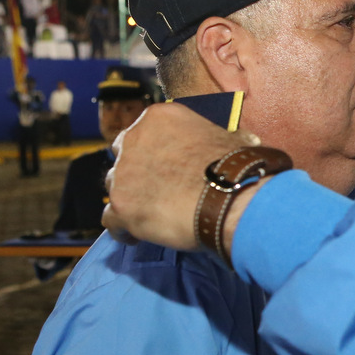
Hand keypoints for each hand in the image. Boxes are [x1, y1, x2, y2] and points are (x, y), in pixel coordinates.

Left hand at [102, 102, 260, 249]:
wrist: (231, 200)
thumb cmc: (236, 168)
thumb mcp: (231, 138)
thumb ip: (218, 138)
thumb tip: (244, 141)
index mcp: (158, 118)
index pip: (143, 132)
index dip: (154, 151)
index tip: (167, 165)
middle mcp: (133, 139)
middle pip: (122, 156)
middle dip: (136, 171)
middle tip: (157, 188)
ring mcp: (123, 173)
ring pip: (114, 186)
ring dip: (130, 198)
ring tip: (151, 214)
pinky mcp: (120, 205)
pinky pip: (110, 219)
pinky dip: (123, 228)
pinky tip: (139, 236)